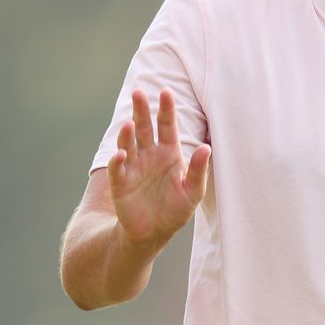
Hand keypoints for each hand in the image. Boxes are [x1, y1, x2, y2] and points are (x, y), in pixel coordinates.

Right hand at [107, 87, 210, 250]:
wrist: (153, 233)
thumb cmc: (176, 209)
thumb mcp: (193, 192)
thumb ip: (198, 170)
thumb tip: (206, 148)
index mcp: (169, 152)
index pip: (167, 125)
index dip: (166, 109)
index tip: (166, 91)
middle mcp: (149, 155)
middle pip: (144, 127)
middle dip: (141, 110)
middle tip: (138, 92)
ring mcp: (133, 167)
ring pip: (129, 144)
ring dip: (128, 133)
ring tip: (130, 123)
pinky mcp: (121, 184)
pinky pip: (119, 169)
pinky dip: (118, 161)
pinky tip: (121, 154)